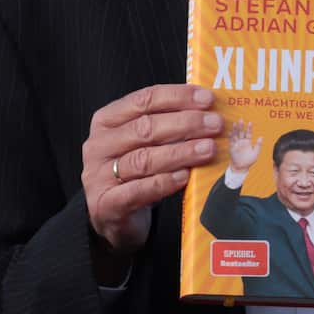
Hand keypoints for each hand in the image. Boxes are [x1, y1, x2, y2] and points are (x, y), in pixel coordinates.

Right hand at [82, 85, 220, 263]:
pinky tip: (185, 176)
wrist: (111, 216)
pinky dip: (164, 182)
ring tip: (208, 149)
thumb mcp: (143, 143)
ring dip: (181, 152)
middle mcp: (99, 145)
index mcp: (107, 121)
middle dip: (186, 123)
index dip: (178, 97)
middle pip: (145, 128)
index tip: (207, 99)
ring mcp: (99, 175)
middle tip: (215, 124)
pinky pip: (138, 191)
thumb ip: (166, 125)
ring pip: (144, 159)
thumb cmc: (132, 172)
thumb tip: (208, 112)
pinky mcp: (107, 204)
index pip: (144, 100)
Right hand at [228, 120, 262, 172]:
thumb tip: (261, 137)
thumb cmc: (249, 161)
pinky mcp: (232, 147)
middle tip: (241, 119)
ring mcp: (236, 144)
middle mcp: (242, 141)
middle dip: (241, 126)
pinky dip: (230, 137)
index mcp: (248, 142)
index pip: (248, 133)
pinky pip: (231, 141)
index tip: (250, 123)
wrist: (241, 167)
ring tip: (235, 123)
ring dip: (235, 129)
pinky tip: (230, 132)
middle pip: (241, 132)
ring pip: (235, 135)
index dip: (249, 128)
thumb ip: (258, 145)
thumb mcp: (255, 153)